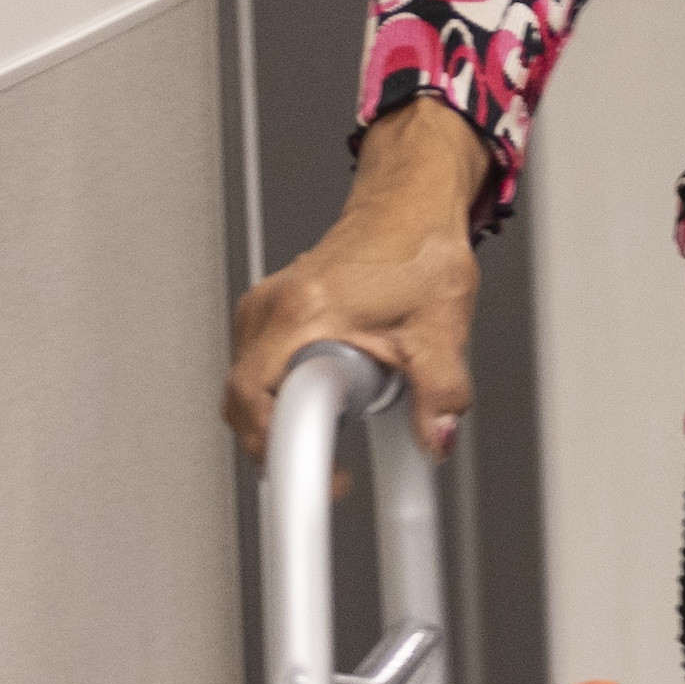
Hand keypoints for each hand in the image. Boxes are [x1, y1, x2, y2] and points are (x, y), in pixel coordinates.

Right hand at [224, 98, 487, 462]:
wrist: (411, 205)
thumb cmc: (419, 247)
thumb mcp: (441, 326)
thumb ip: (442, 392)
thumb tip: (436, 438)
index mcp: (304, 312)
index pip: (259, 405)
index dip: (285, 452)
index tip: (320, 478)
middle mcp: (270, 309)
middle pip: (242, 405)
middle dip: (284, 444)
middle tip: (334, 463)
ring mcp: (262, 309)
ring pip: (245, 390)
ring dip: (285, 418)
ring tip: (340, 416)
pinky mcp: (267, 312)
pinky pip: (255, 370)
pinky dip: (282, 393)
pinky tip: (324, 392)